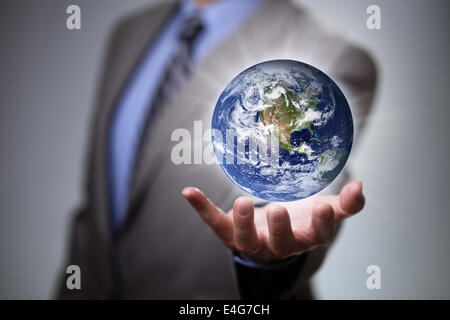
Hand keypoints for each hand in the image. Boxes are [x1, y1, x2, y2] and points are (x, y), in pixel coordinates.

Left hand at [182, 180, 364, 261]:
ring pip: (245, 239)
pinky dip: (201, 207)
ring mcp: (252, 240)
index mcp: (304, 236)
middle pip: (280, 244)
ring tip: (242, 201)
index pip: (317, 236)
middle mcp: (278, 244)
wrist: (271, 233)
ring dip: (242, 222)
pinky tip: (188, 191)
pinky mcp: (229, 233)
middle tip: (278, 209)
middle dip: (280, 228)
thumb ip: (345, 204)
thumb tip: (361, 186)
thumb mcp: (323, 211)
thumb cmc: (299, 220)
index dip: (320, 225)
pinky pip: (214, 222)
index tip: (321, 206)